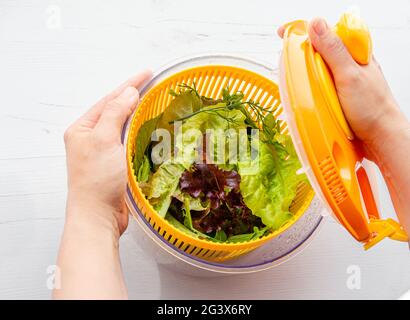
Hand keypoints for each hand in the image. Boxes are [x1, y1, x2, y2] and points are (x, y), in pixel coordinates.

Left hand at [64, 71, 151, 235]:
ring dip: (138, 114)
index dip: (129, 85)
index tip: (147, 73)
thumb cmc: (97, 179)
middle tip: (152, 84)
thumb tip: (128, 93)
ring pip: (124, 126)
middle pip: (116, 110)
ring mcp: (104, 151)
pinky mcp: (115, 163)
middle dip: (133, 97)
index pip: (109, 100)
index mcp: (83, 128)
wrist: (98, 215)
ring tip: (153, 101)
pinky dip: (140, 133)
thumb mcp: (104, 140)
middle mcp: (92, 137)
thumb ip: (115, 113)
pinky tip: (150, 128)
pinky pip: (129, 141)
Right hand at [278, 18, 406, 159]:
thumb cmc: (372, 108)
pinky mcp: (335, 96)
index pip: (326, 32)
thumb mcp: (349, 75)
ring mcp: (340, 81)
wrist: (379, 138)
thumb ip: (333, 50)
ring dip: (305, 77)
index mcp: (353, 52)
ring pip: (315, 71)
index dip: (304, 31)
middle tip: (292, 66)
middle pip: (317, 51)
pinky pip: (316, 88)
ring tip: (301, 87)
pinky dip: (309, 92)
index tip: (284, 33)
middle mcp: (346, 64)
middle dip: (302, 57)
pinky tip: (308, 98)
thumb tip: (316, 24)